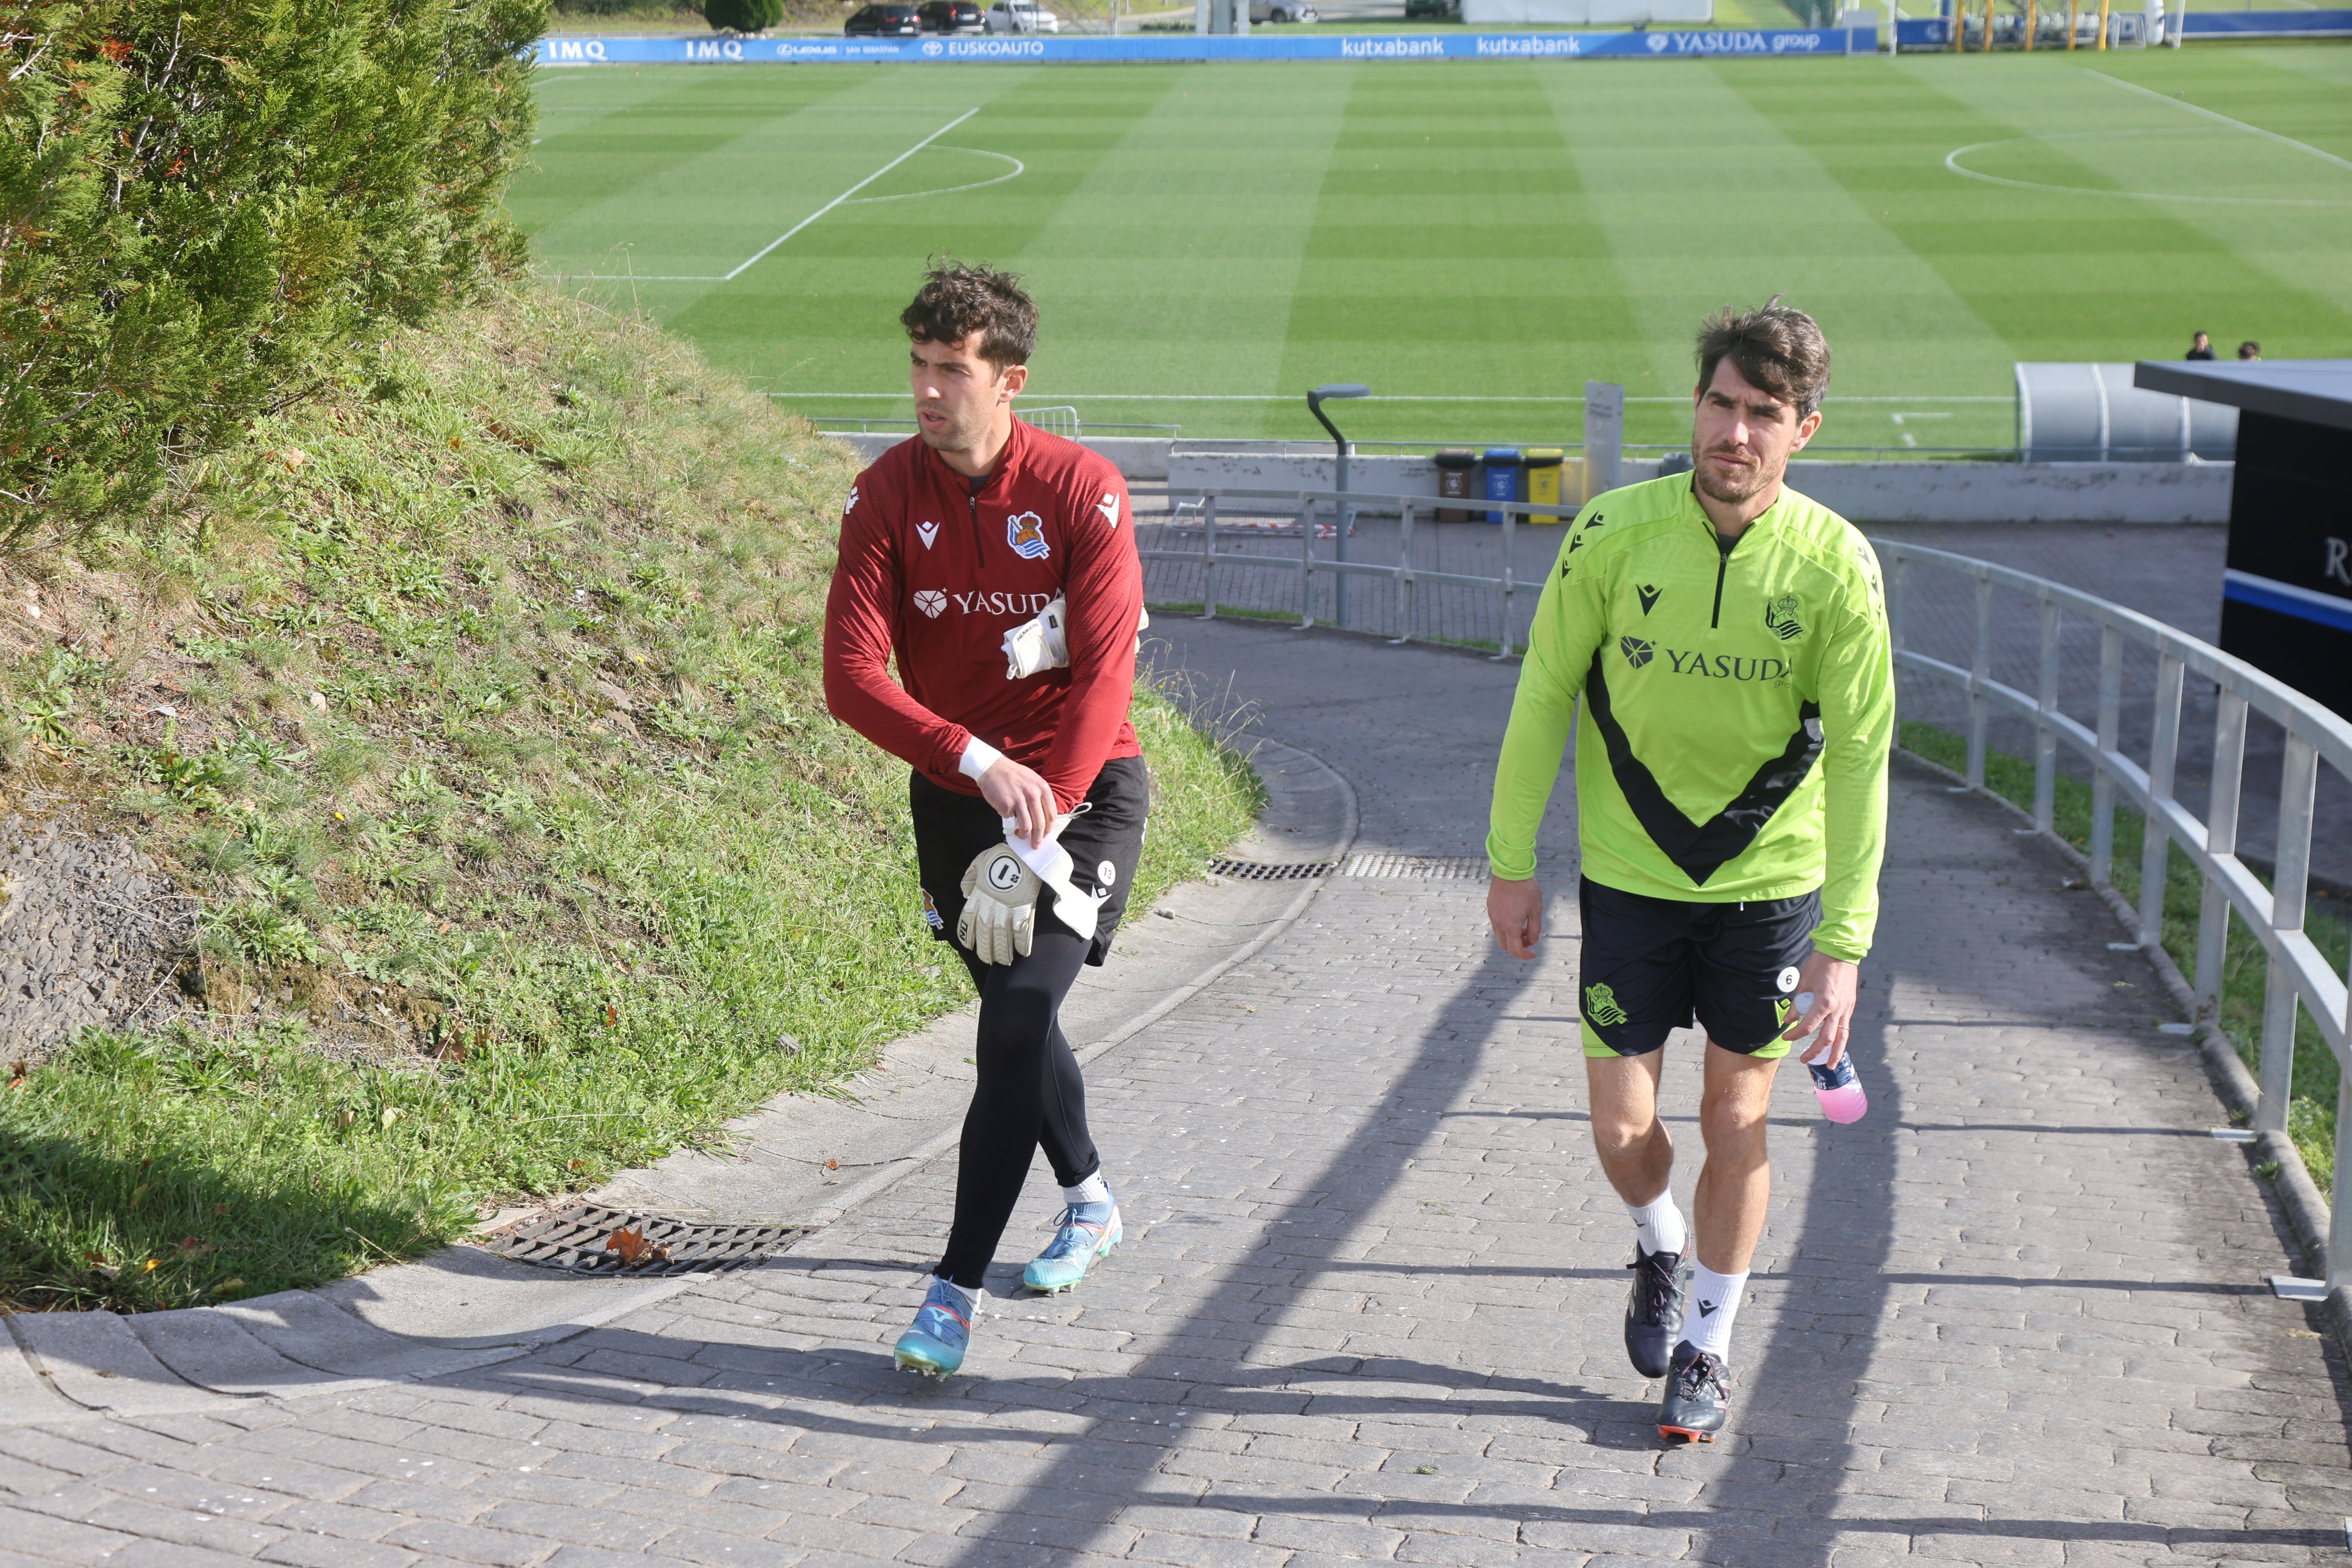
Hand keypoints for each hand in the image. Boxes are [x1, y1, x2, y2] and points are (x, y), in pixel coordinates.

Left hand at [956, 843, 1040, 964]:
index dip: (968, 937)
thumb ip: (969, 879)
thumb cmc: (1000, 855)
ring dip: (1003, 953)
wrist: (1022, 852)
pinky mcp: (1024, 910)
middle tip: (990, 960)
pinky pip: (1023, 933)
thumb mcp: (978, 863)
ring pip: (1002, 939)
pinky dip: (1023, 945)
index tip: (970, 947)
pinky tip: (1023, 953)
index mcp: (977, 897)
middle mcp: (990, 907)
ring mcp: (1007, 910)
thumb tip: (966, 892)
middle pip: (985, 936)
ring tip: (1004, 961)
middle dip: (986, 951)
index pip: (967, 923)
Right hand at [977, 755, 1057, 848]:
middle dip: (1038, 838)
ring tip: (1021, 836)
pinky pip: (1010, 821)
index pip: (1051, 814)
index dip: (1049, 828)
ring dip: (1024, 836)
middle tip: (1035, 845)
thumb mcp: (1032, 780)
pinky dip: (1010, 824)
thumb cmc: (1013, 775)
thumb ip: (1039, 796)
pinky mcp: (1006, 805)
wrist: (992, 767)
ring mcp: (1019, 800)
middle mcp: (1033, 794)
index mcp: (1042, 788)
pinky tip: (1008, 821)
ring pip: (1026, 827)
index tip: (1046, 834)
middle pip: (1040, 823)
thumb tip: (1043, 820)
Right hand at [1487, 875, 1542, 960]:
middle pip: (1505, 945)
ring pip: (1500, 935)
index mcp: (1510, 926)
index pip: (1515, 950)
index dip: (1525, 955)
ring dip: (1511, 936)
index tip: (1533, 954)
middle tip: (1529, 936)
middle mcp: (1498, 923)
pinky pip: (1497, 923)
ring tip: (1523, 924)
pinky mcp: (1490, 907)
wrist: (1510, 870)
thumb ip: (1535, 928)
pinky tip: (1515, 914)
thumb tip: (1533, 941)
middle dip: (1518, 946)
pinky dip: (1506, 926)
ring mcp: (1492, 915)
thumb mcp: (1536, 910)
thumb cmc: (1526, 889)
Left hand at [1786, 950, 1859, 1068]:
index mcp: (1824, 1002)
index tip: (1786, 1035)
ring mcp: (1846, 1009)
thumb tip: (1788, 1020)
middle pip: (1827, 1038)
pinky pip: (1846, 1028)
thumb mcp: (1804, 982)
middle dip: (1815, 1052)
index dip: (1795, 1034)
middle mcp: (1837, 1009)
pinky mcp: (1850, 1007)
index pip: (1808, 1026)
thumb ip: (1797, 1003)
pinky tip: (1836, 1047)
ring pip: (1842, 1037)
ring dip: (1835, 1053)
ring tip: (1830, 1066)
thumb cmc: (1820, 964)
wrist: (1841, 952)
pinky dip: (1841, 1040)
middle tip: (1804, 1059)